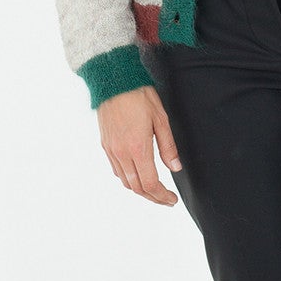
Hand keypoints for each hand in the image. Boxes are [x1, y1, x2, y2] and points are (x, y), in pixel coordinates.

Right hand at [96, 86, 182, 205]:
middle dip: (152, 197)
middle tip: (166, 199)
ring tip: (154, 189)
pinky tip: (137, 173)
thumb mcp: (160, 119)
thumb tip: (175, 168)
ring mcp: (111, 150)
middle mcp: (121, 153)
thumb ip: (168, 147)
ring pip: (124, 181)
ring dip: (140, 189)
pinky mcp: (105, 144)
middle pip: (136, 188)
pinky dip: (127, 178)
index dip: (162, 196)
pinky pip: (116, 170)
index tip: (172, 200)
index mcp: (138, 148)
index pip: (150, 184)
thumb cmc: (139, 95)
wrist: (113, 80)